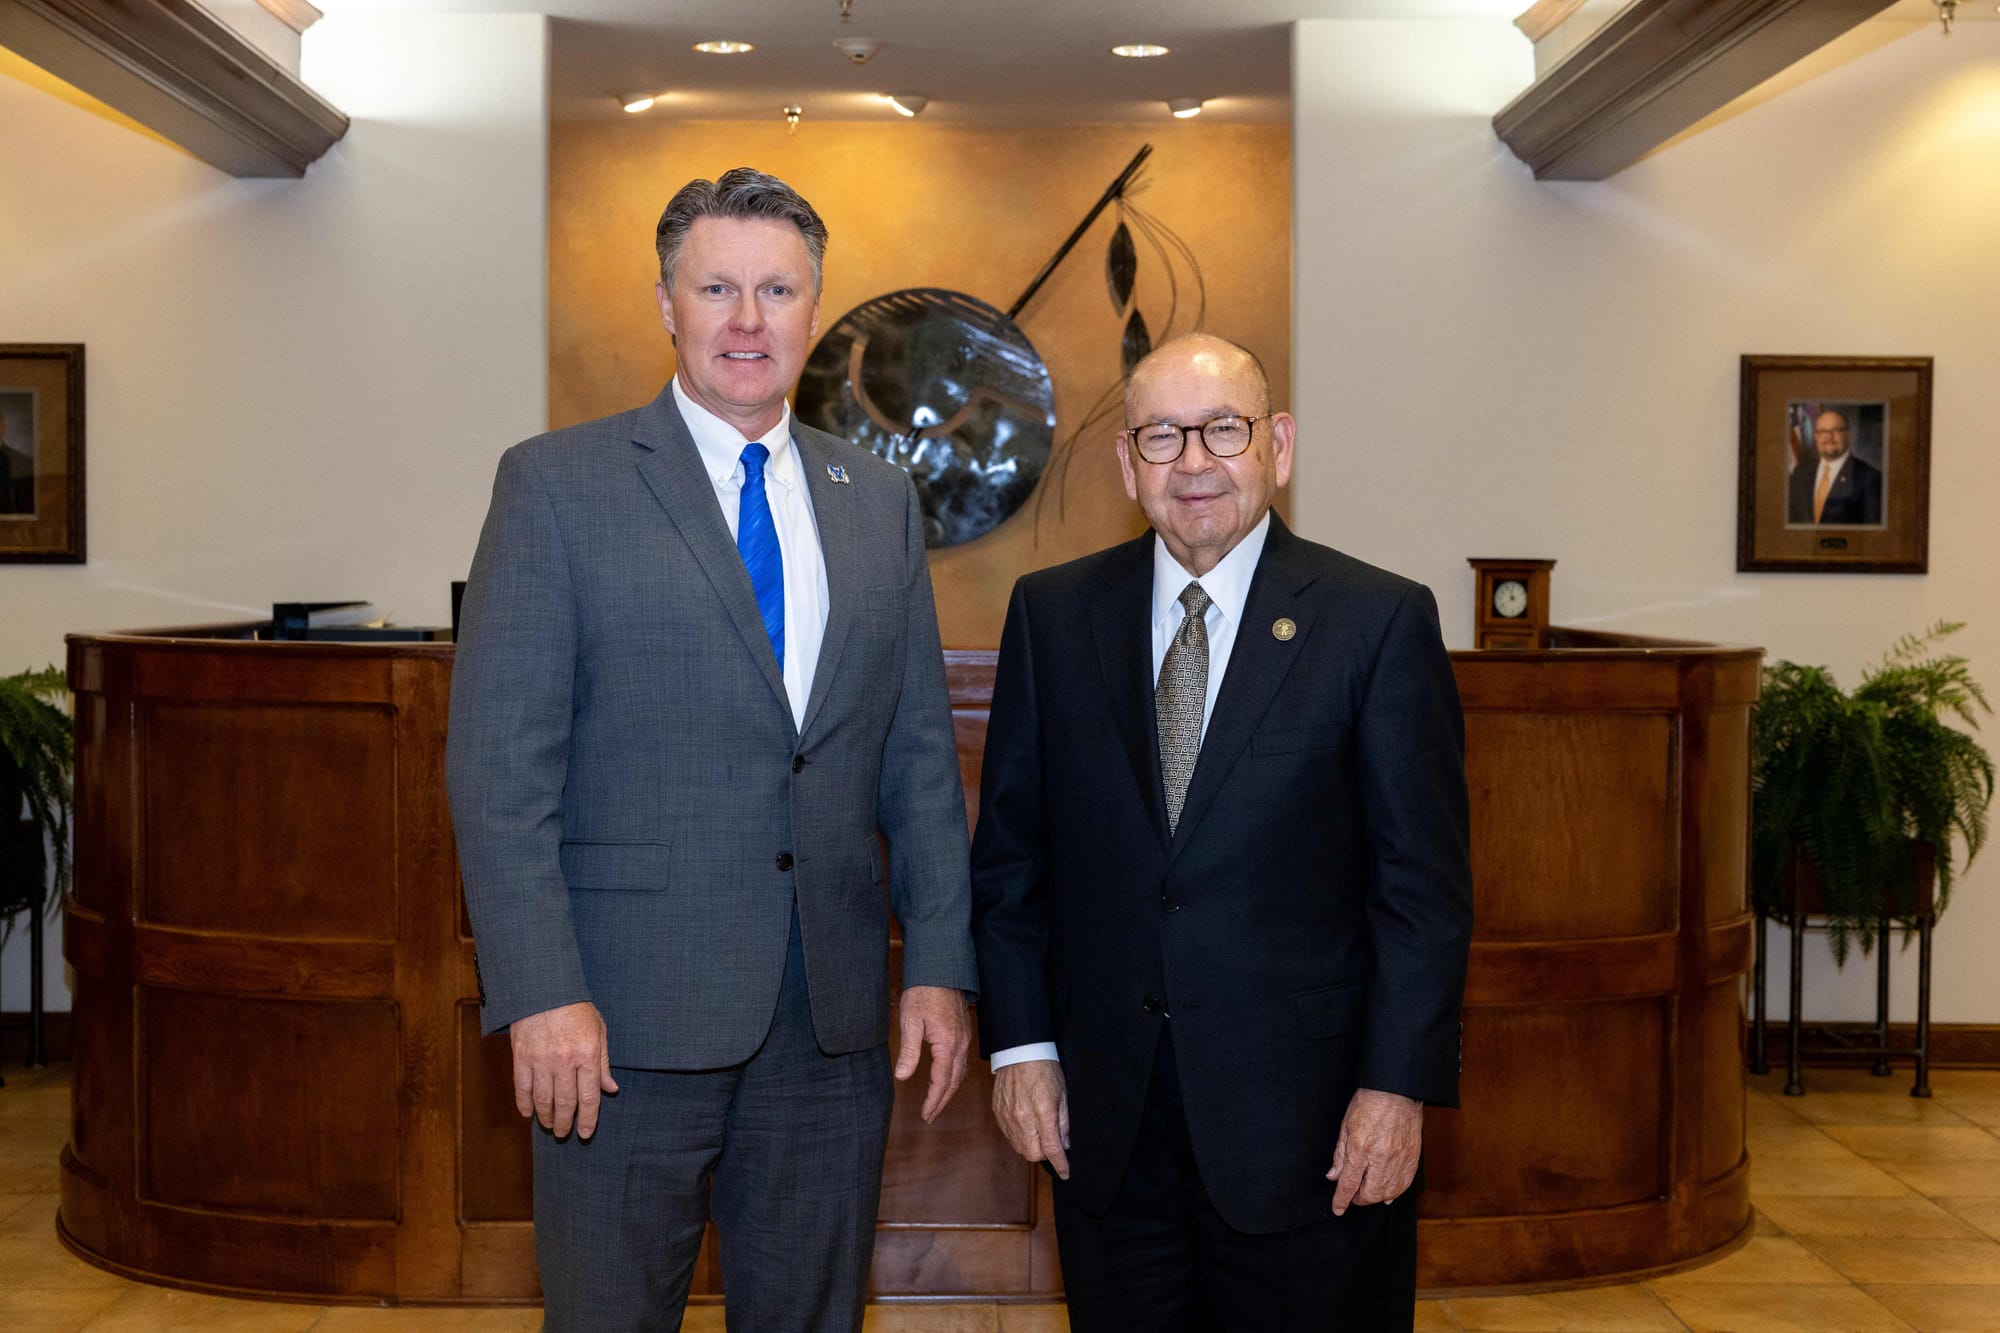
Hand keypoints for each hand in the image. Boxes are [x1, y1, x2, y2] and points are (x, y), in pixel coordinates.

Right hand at [510, 1001, 618, 1139]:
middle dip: (565, 1123)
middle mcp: (564, 1061)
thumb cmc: (575, 1007)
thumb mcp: (598, 1030)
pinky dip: (525, 1104)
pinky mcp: (521, 1057)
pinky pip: (522, 1088)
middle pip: (565, 1103)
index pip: (589, 1096)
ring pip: (543, 1100)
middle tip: (564, 1133)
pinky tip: (528, 1114)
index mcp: (587, 1054)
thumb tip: (611, 1089)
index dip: (588, 1119)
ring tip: (549, 1126)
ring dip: (546, 1117)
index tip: (585, 1134)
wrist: (544, 987)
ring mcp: (540, 1060)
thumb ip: (603, 1062)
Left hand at [895, 985, 971, 1121]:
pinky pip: (961, 1061)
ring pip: (959, 1072)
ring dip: (948, 1090)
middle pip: (954, 1081)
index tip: (925, 1115)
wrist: (940, 969)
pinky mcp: (964, 1032)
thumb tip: (902, 1076)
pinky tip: (945, 1078)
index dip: (933, 1100)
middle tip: (930, 1115)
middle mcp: (961, 1044)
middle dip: (942, 1101)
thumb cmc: (923, 992)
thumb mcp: (910, 1021)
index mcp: (948, 1044)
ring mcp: (965, 1038)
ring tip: (936, 1103)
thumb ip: (909, 1051)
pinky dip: (953, 1075)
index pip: (942, 1081)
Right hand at [992, 1059, 1069, 1179]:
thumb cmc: (1044, 1069)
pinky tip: (1025, 1124)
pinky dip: (1019, 1136)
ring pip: (1019, 1147)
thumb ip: (1064, 1122)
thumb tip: (1065, 1144)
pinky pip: (1009, 1135)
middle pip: (1032, 1154)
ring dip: (1031, 1146)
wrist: (1019, 1051)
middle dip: (1044, 1154)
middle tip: (1051, 1144)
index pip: (1052, 1148)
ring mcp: (1008, 1116)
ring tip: (1037, 1132)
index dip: (1061, 1164)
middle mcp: (1023, 1117)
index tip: (1066, 1173)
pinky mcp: (998, 1112)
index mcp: (1043, 1110)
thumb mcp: (1062, 1094)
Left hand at [1327, 1087, 1421, 1214]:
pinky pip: (1404, 1184)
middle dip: (1359, 1200)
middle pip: (1370, 1193)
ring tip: (1369, 1193)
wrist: (1398, 1090)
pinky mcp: (1413, 1158)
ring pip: (1388, 1193)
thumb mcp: (1346, 1125)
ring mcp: (1400, 1159)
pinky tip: (1388, 1193)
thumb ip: (1340, 1154)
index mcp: (1361, 1148)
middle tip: (1353, 1196)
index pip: (1349, 1183)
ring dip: (1376, 1198)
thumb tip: (1334, 1176)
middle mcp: (1381, 1158)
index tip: (1338, 1209)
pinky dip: (1395, 1192)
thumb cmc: (1369, 1102)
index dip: (1341, 1200)